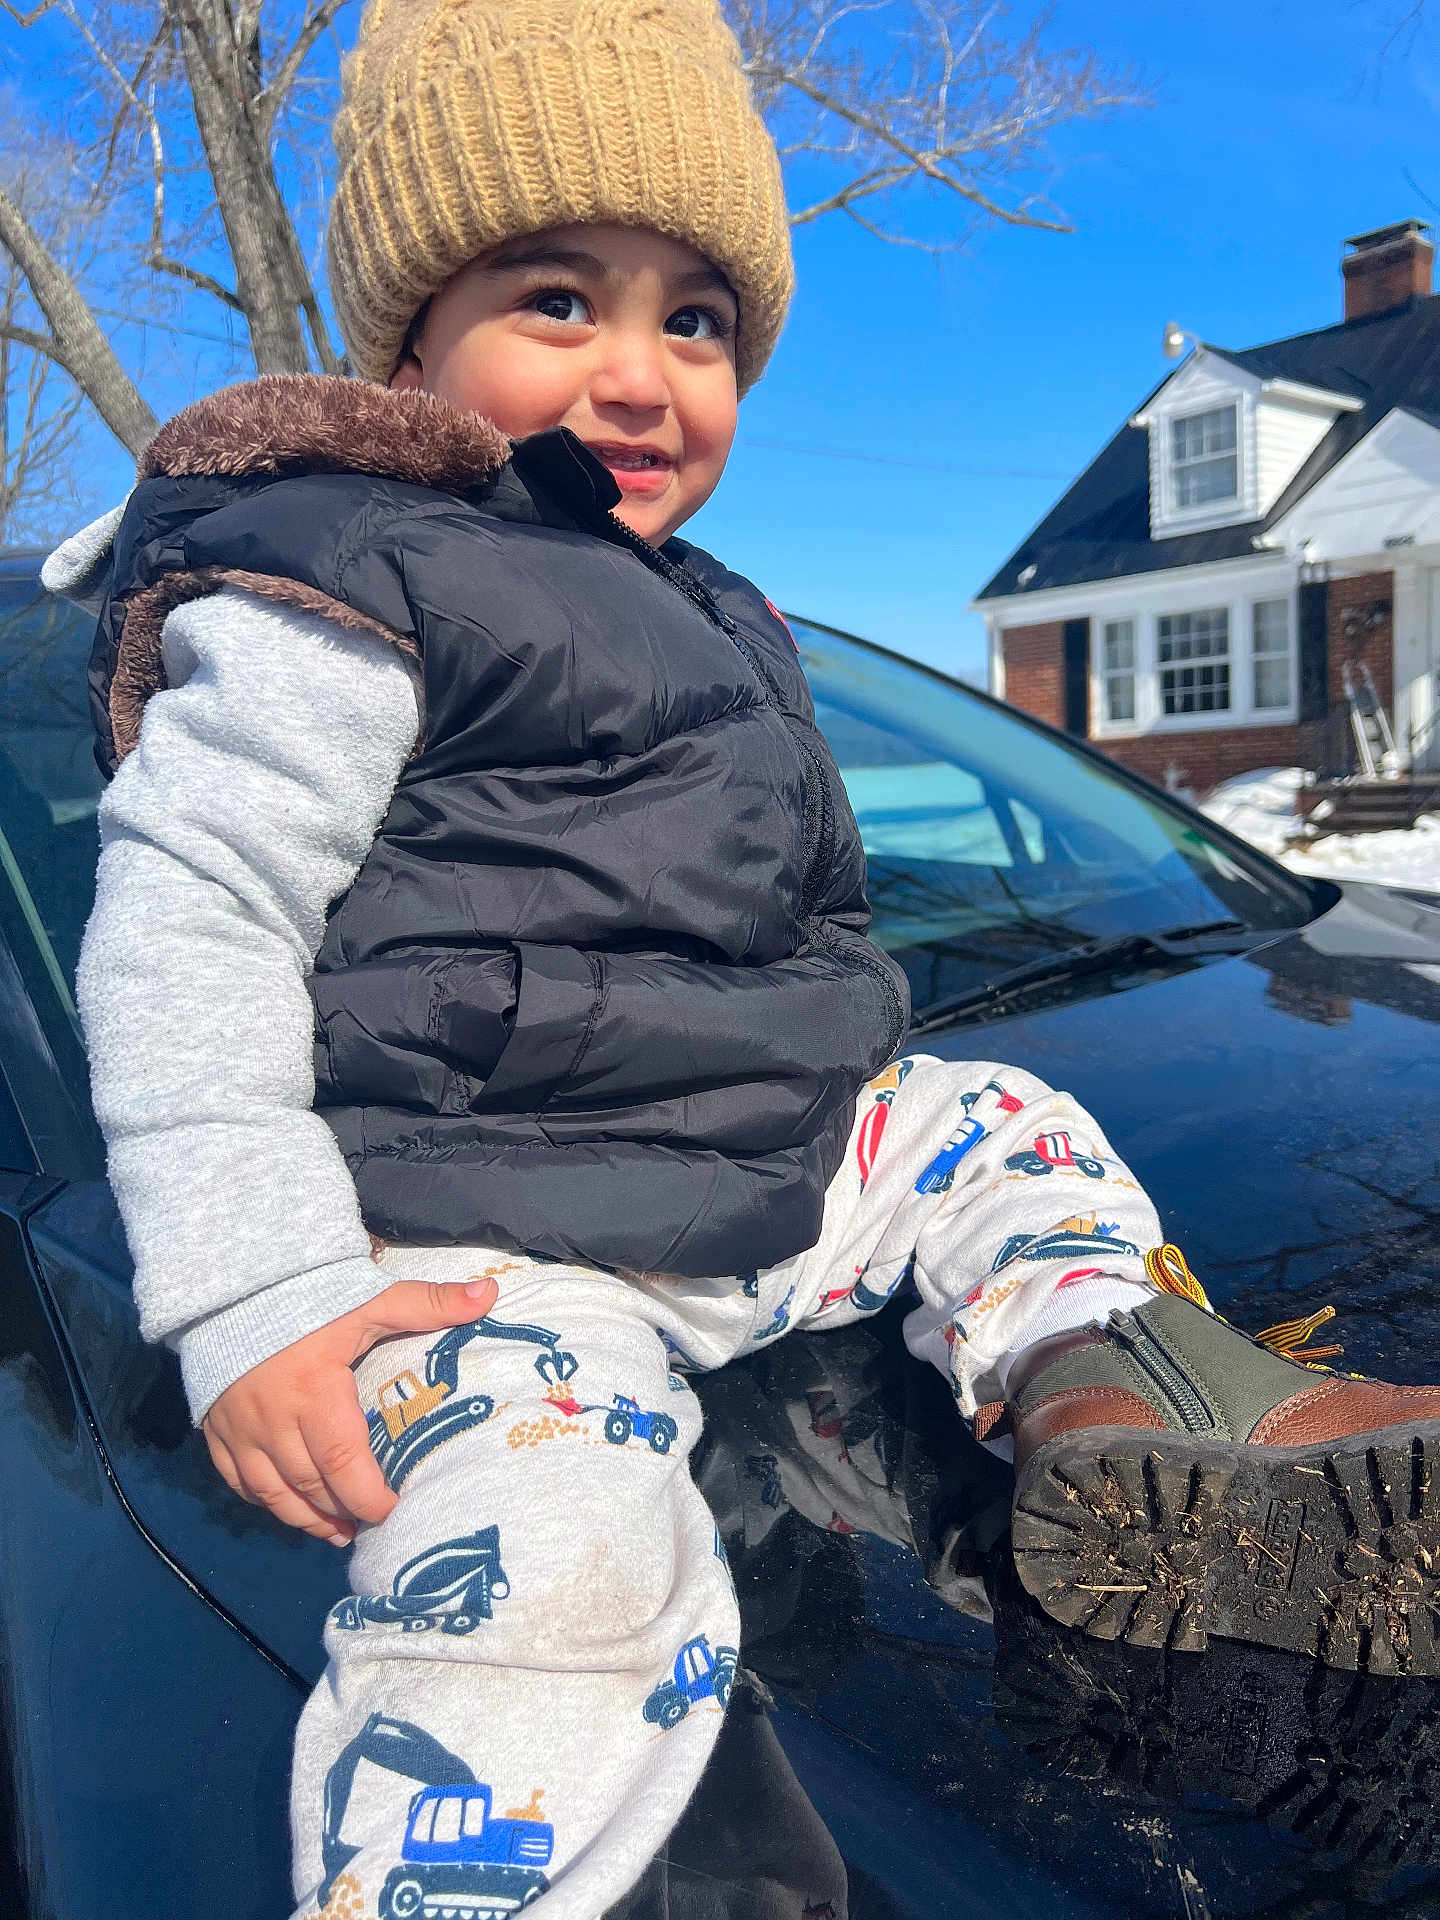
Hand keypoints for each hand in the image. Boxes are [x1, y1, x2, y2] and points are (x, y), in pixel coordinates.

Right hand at [200, 1273, 498, 1546]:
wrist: (230, 1283)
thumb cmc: (307, 1294)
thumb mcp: (370, 1297)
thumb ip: (428, 1303)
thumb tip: (488, 1294)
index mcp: (315, 1394)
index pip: (345, 1463)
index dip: (369, 1497)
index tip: (392, 1510)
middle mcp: (273, 1421)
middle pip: (310, 1486)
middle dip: (341, 1511)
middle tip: (367, 1525)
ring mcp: (238, 1430)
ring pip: (272, 1493)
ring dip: (304, 1518)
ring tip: (335, 1531)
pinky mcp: (214, 1429)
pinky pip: (238, 1481)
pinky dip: (264, 1499)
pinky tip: (286, 1505)